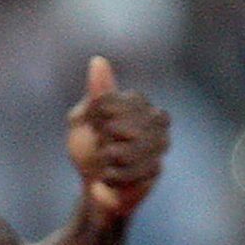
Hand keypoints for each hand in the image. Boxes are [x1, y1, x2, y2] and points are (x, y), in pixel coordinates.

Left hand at [66, 58, 169, 219]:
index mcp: (137, 101)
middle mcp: (156, 118)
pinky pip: (130, 172)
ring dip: (107, 161)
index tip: (93, 125)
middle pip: (119, 126)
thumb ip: (95, 94)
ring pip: (126, 151)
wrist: (95, 184)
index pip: (110, 101)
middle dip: (102, 140)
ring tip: (105, 162)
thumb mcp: (84, 119)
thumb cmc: (88, 147)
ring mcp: (160, 143)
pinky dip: (113, 178)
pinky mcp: (156, 169)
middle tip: (101, 146)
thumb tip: (98, 60)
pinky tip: (109, 177)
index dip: (96, 117)